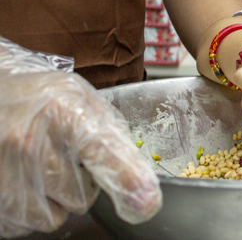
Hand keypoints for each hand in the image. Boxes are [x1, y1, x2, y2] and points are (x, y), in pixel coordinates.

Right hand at [0, 70, 161, 236]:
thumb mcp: (80, 98)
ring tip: (43, 170)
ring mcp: (4, 174)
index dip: (127, 178)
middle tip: (67, 160)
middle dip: (83, 184)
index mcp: (61, 112)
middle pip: (83, 196)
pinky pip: (25, 226)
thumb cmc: (38, 98)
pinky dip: (31, 210)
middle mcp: (28, 144)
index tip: (145, 201)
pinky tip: (25, 181)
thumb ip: (111, 133)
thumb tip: (139, 180)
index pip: (101, 151)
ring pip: (55, 217)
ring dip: (57, 201)